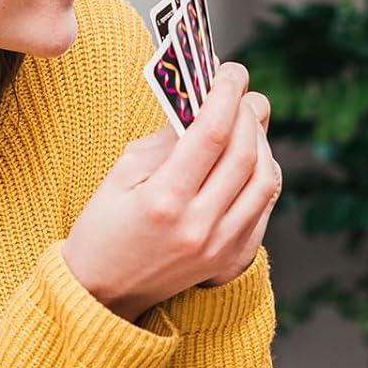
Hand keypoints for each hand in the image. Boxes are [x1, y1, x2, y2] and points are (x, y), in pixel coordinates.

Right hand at [62, 63, 281, 321]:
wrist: (101, 295)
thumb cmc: (103, 229)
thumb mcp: (120, 176)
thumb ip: (164, 140)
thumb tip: (203, 104)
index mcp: (163, 200)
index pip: (212, 133)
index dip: (227, 95)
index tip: (231, 72)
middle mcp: (198, 225)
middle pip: (245, 154)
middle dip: (249, 114)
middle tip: (245, 93)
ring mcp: (220, 246)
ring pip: (265, 181)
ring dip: (263, 144)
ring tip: (248, 124)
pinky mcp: (232, 258)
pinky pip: (264, 208)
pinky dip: (265, 176)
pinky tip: (252, 160)